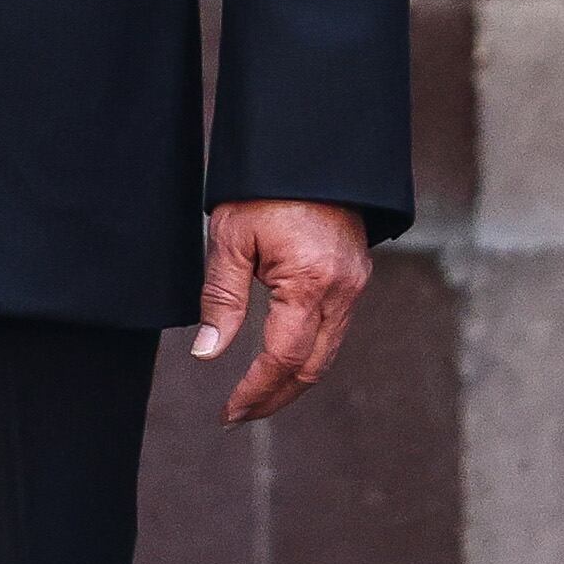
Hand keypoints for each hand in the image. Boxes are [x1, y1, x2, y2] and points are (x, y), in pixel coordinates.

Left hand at [194, 198, 371, 423]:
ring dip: (292, 380)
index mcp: (311, 283)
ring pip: (327, 353)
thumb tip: (208, 354)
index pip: (284, 358)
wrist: (308, 148)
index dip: (256, 390)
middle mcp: (342, 291)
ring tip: (253, 397)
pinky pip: (333, 330)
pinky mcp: (355, 277)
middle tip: (237, 415)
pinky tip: (280, 361)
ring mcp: (354, 286)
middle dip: (275, 397)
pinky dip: (307, 354)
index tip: (228, 412)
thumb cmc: (264, 187)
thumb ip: (221, 299)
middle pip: (312, 367)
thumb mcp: (230, 238)